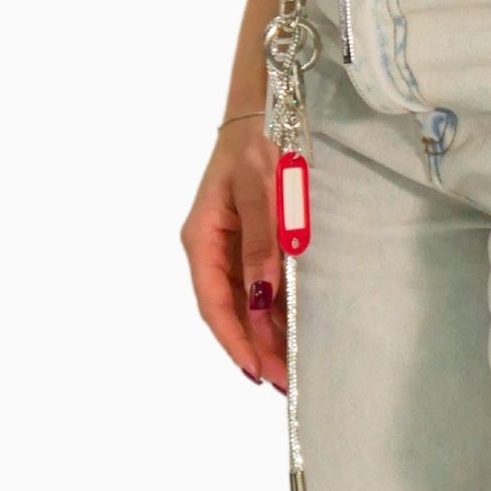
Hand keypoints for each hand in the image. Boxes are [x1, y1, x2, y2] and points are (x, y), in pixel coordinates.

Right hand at [180, 117, 286, 389]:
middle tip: (284, 380)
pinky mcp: (248, 241)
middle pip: (229, 309)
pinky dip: (271, 310)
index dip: (234, 340)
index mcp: (202, 238)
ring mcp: (228, 246)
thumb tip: (263, 295)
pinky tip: (289, 330)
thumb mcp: (260, 188)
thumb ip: (261, 240)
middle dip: (254, 347)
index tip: (256, 371)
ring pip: (243, 302)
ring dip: (263, 335)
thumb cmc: (257, 144)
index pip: (213, 303)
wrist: (262, 109)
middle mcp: (210, 249)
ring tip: (289, 366)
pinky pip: (257, 284)